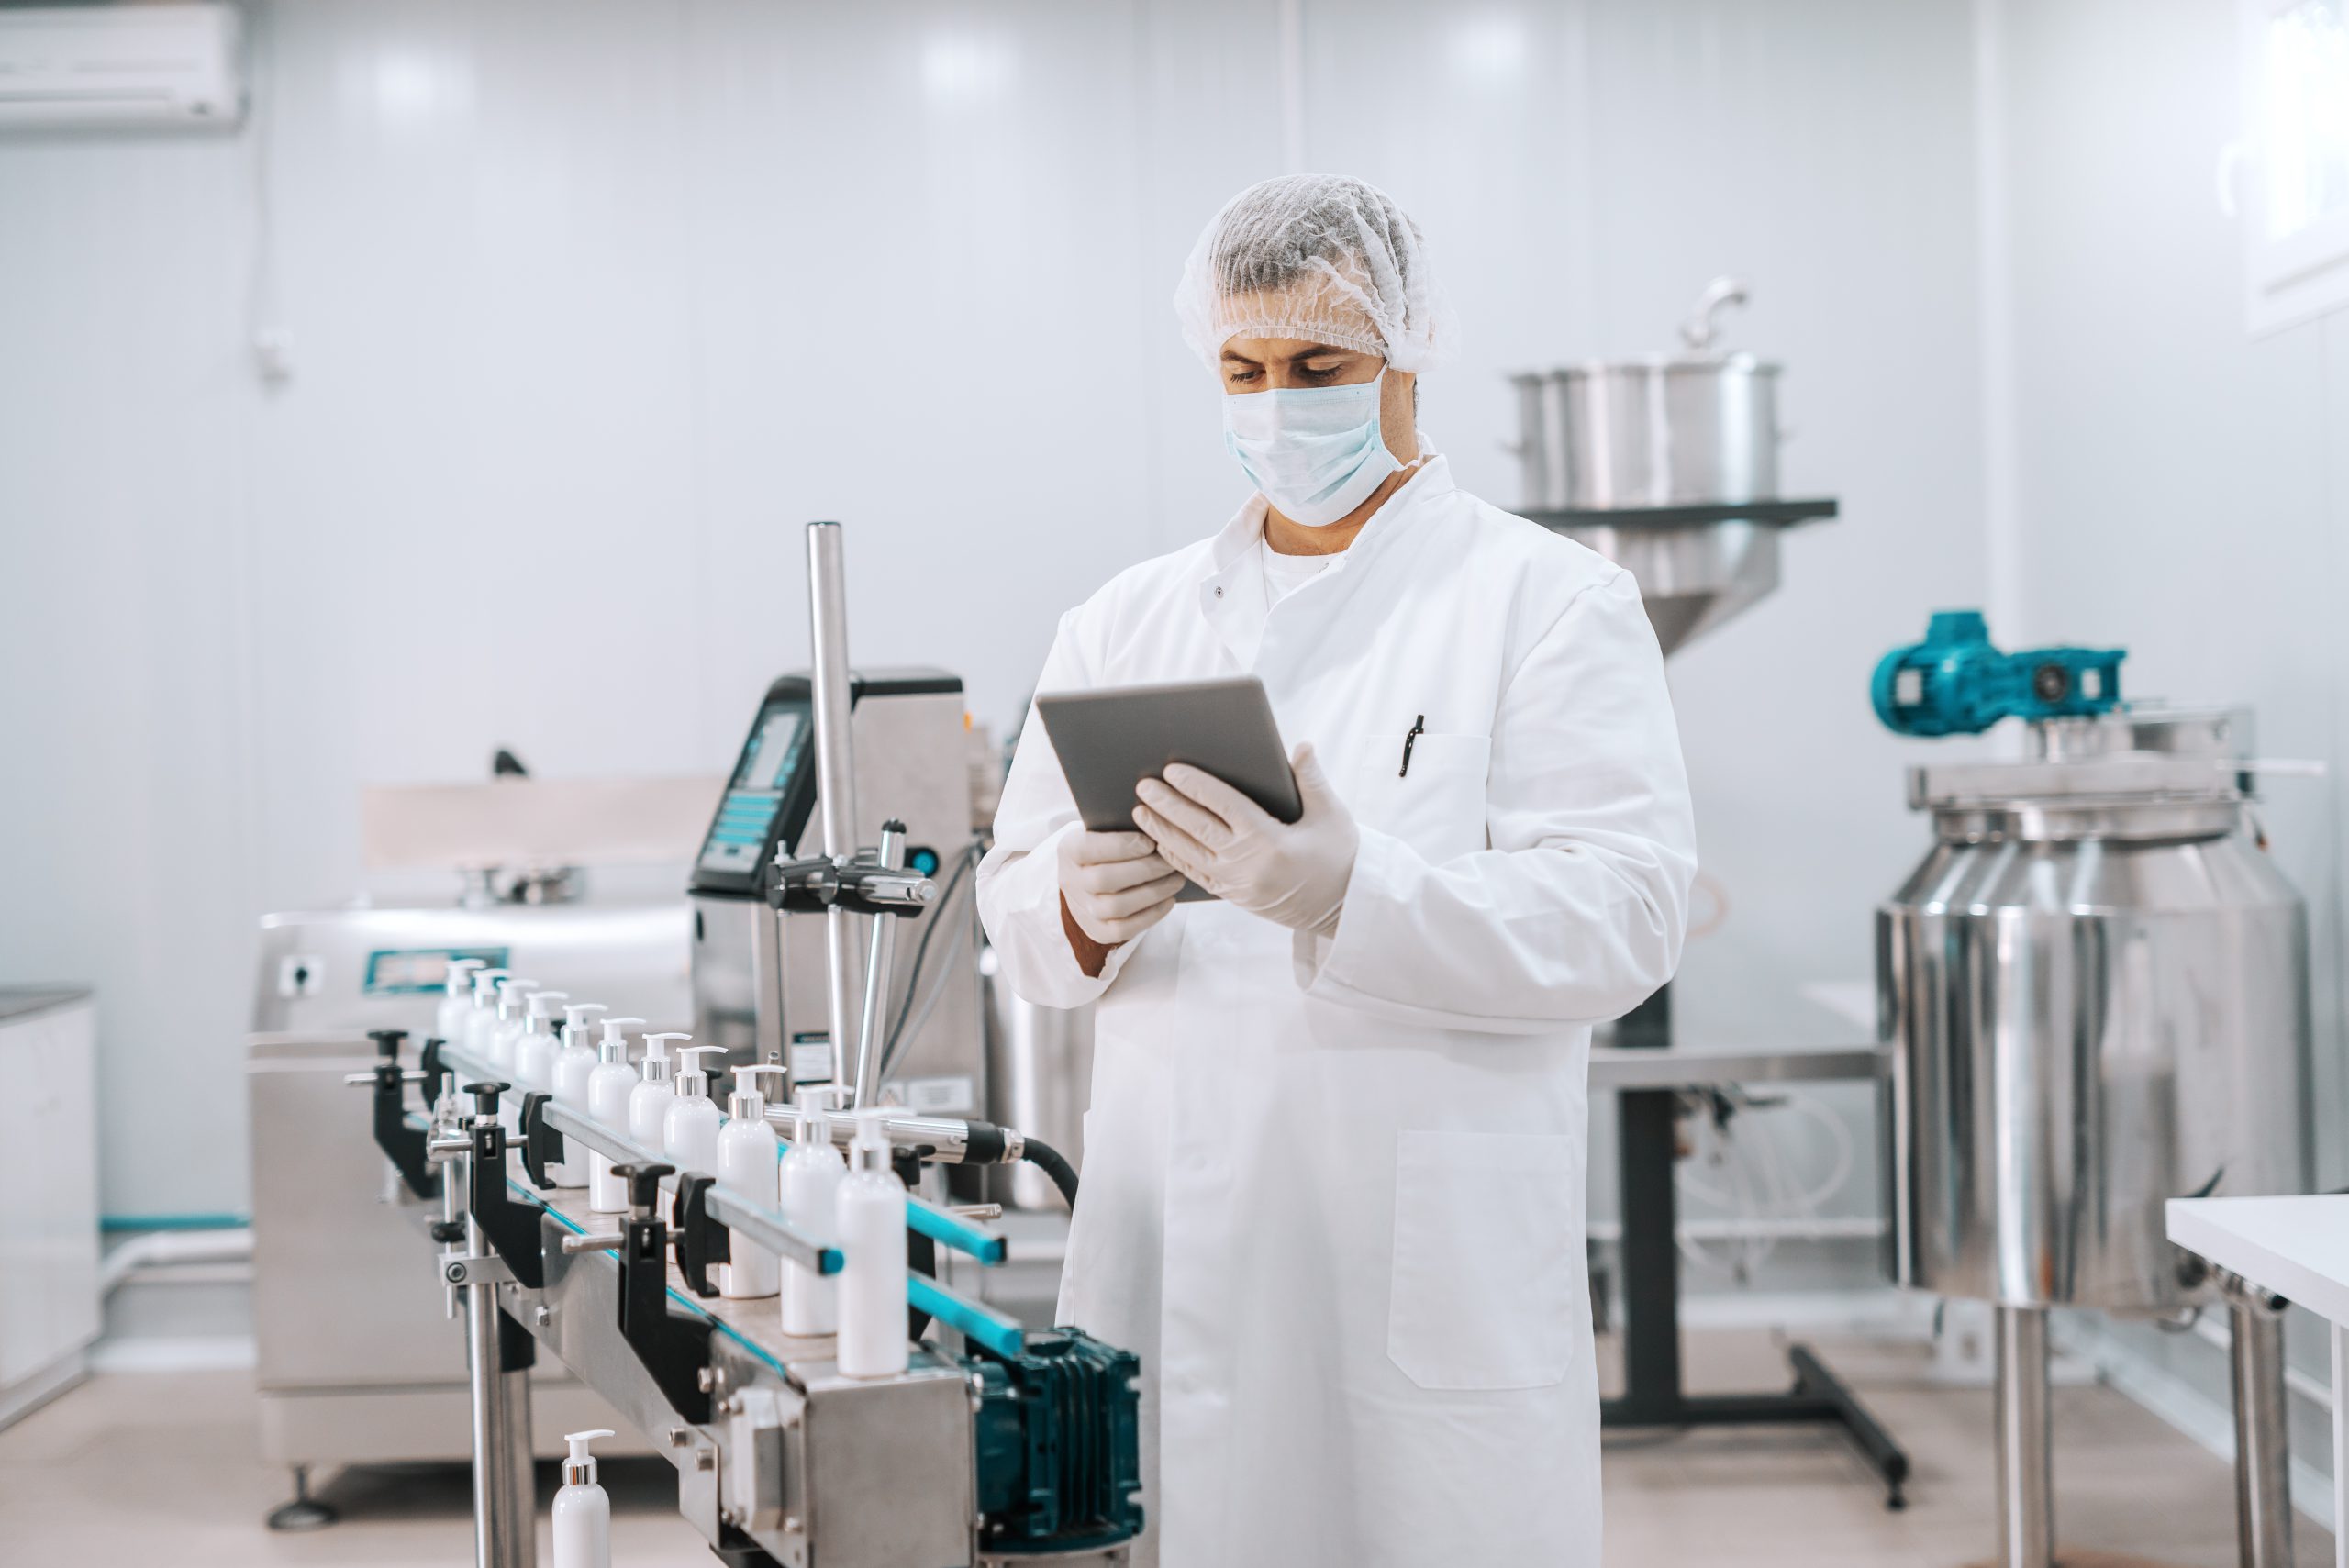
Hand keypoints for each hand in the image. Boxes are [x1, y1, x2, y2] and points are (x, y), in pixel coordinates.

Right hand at [1057, 828, 1185, 949]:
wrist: (1091, 877)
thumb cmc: (1109, 846)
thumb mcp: (1108, 829)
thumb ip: (1124, 827)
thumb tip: (1157, 827)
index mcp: (1068, 849)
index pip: (1087, 849)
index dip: (1121, 846)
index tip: (1150, 842)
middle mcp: (1069, 881)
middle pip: (1104, 880)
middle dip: (1144, 870)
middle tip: (1170, 862)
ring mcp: (1080, 909)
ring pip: (1116, 907)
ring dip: (1153, 893)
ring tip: (1176, 879)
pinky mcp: (1095, 931)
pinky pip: (1123, 931)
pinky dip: (1151, 915)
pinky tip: (1168, 900)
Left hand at [1133, 744, 1357, 935]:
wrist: (1346, 907)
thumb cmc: (1341, 856)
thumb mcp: (1332, 815)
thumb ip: (1312, 779)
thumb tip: (1300, 746)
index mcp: (1271, 839)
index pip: (1224, 805)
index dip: (1196, 786)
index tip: (1172, 769)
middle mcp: (1249, 863)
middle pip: (1198, 828)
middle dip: (1167, 805)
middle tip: (1143, 785)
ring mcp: (1238, 884)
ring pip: (1190, 854)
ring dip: (1163, 832)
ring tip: (1140, 811)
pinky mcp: (1235, 897)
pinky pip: (1197, 875)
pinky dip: (1176, 858)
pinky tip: (1160, 843)